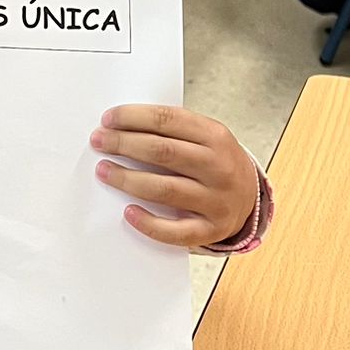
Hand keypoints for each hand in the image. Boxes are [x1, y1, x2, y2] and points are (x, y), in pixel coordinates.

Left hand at [90, 105, 257, 248]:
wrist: (251, 198)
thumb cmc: (215, 162)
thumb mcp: (205, 137)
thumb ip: (173, 131)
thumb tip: (122, 125)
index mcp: (216, 136)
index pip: (168, 120)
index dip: (134, 117)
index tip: (108, 119)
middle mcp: (219, 167)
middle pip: (162, 152)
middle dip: (124, 144)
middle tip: (99, 141)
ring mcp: (217, 200)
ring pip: (165, 189)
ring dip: (128, 179)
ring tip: (104, 170)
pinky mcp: (211, 230)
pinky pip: (176, 231)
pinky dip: (149, 223)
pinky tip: (128, 212)